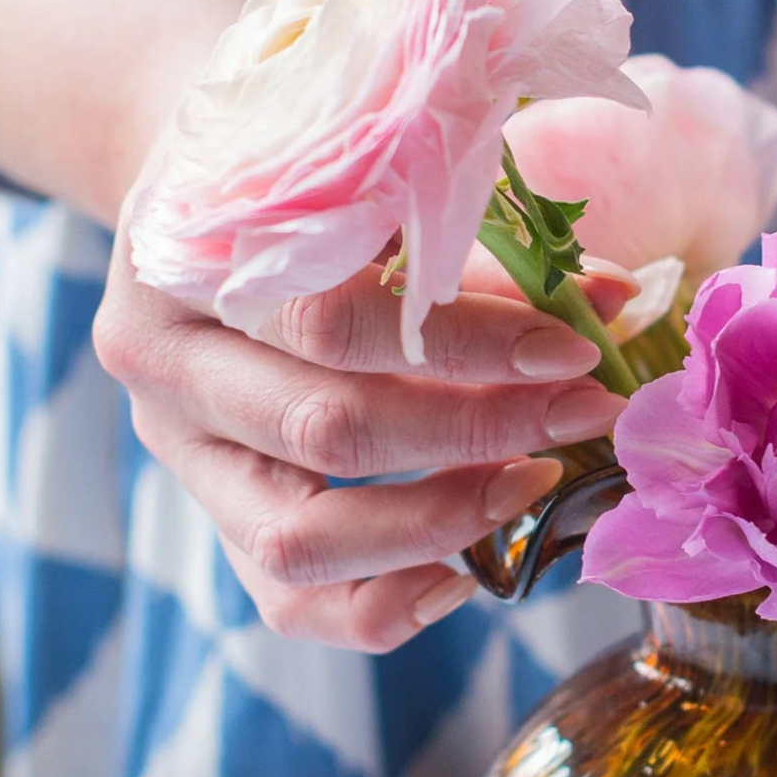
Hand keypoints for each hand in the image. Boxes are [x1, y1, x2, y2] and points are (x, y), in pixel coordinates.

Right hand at [94, 216, 628, 650]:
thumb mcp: (375, 177)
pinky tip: (465, 575)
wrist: (207, 193)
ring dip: (434, 527)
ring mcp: (180, 451)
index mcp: (185, 259)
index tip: (571, 350)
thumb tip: (613, 300)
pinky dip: (383, 605)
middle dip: (477, 432)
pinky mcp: (213, 516)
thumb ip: (480, 247)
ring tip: (531, 487)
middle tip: (582, 416)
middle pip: (324, 432)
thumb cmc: (303, 171)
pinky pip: (290, 601)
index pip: (335, 323)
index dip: (468, 345)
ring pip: (297, 542)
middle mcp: (162, 363)